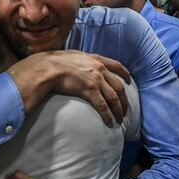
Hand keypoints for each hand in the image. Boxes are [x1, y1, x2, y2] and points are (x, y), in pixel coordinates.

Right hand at [8, 50, 130, 126]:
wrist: (48, 67)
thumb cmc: (56, 62)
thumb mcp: (74, 55)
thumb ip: (82, 60)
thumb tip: (81, 65)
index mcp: (96, 59)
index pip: (117, 66)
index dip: (125, 74)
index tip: (129, 81)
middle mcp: (100, 69)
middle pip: (119, 86)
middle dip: (124, 99)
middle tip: (125, 109)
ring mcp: (96, 80)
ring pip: (114, 98)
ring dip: (118, 110)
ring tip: (120, 119)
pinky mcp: (90, 91)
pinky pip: (103, 106)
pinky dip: (108, 115)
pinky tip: (110, 122)